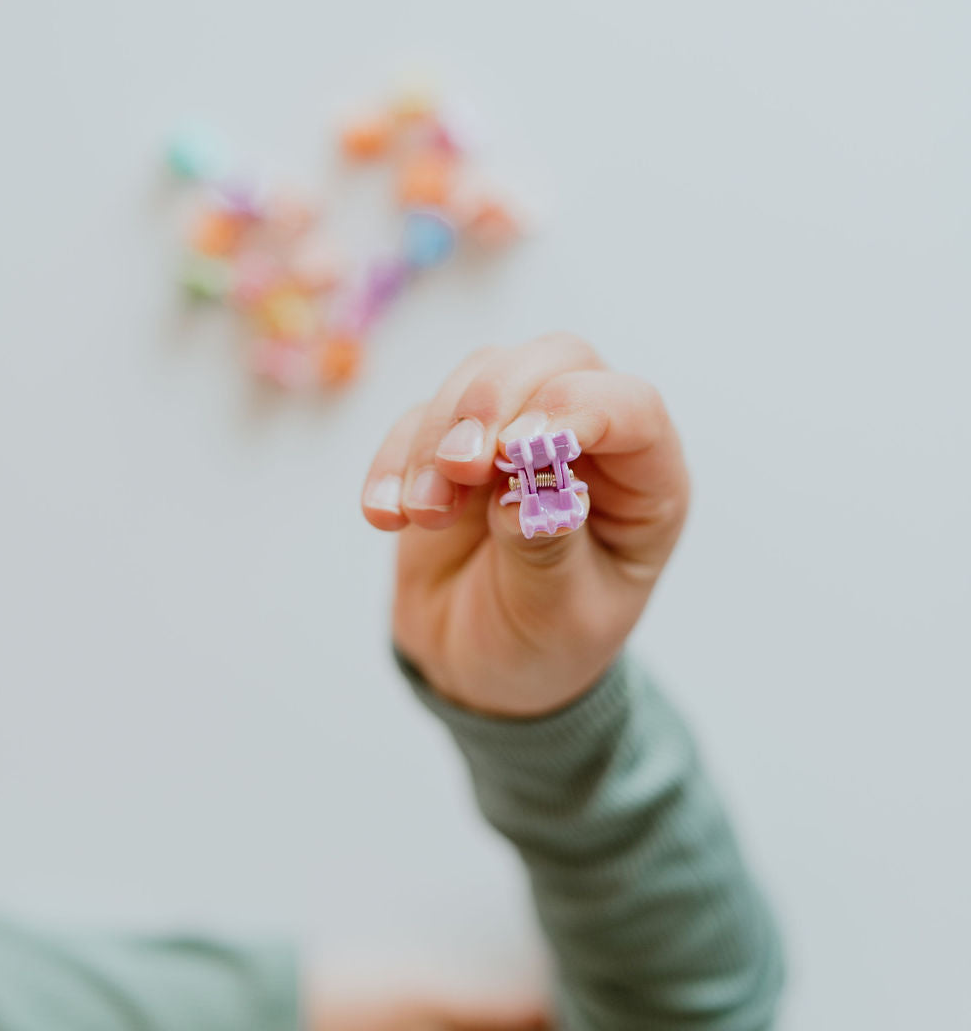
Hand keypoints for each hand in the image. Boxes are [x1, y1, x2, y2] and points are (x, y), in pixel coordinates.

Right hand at [362, 333, 689, 715]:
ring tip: (421, 512)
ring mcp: (519, 429)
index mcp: (645, 481)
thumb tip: (525, 490)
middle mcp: (591, 438)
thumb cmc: (546, 641)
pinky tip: (385, 513)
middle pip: (555, 361)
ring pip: (482, 374)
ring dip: (438, 435)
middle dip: (496, 399)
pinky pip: (419, 418)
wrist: (481, 669)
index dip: (576, 410)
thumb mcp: (558, 615)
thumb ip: (545, 549)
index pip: (631, 408)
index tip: (516, 450)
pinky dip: (395, 460)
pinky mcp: (454, 440)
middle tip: (457, 464)